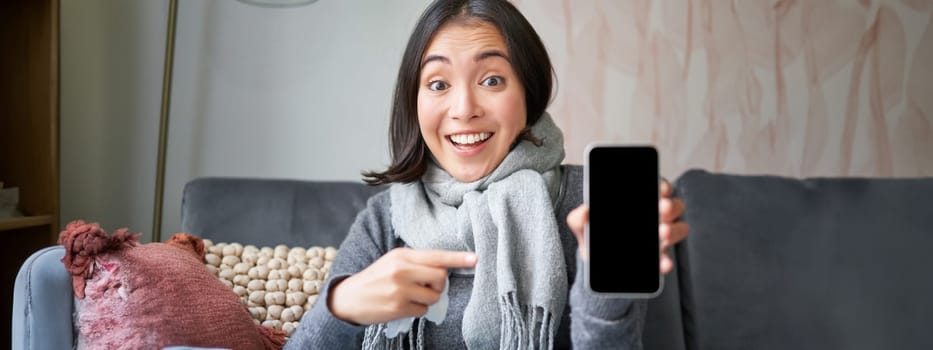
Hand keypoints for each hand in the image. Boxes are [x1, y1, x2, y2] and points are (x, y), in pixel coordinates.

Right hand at [328, 248, 476, 324]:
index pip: (436, 255)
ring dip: (427, 299)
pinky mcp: (398, 308)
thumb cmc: (376, 278)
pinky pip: (423, 311)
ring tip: (411, 296)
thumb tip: (445, 268)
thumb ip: (417, 262)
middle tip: (426, 287)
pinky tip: (403, 306)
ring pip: (434, 296)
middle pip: (440, 277)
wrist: (349, 297)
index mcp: (402, 255)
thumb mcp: (393, 262)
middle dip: (439, 285)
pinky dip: (418, 310)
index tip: (475, 259)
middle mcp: (402, 270)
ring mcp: (400, 290)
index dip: (458, 258)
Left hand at [567, 178, 687, 273]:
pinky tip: (663, 263)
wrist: (594, 263)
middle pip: (674, 206)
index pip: (659, 188)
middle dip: (671, 206)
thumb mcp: (584, 225)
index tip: (661, 189)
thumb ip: (579, 218)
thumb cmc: (594, 236)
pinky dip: (667, 260)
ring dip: (673, 230)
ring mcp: (660, 237)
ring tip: (663, 233)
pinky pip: (667, 258)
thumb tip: (583, 212)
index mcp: (641, 202)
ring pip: (678, 229)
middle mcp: (656, 217)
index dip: (663, 186)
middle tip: (662, 208)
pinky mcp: (658, 258)